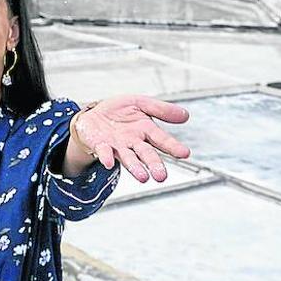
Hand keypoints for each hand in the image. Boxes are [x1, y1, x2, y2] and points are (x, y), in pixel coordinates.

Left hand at [71, 95, 191, 182]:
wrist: (94, 114)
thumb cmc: (120, 111)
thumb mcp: (140, 103)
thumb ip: (161, 109)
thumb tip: (186, 115)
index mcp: (146, 130)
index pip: (162, 139)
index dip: (173, 146)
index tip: (184, 153)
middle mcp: (134, 142)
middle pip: (146, 154)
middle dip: (154, 164)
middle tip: (161, 176)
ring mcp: (117, 146)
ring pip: (128, 158)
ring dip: (135, 168)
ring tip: (143, 177)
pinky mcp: (100, 146)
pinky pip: (104, 152)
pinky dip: (107, 157)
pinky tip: (109, 163)